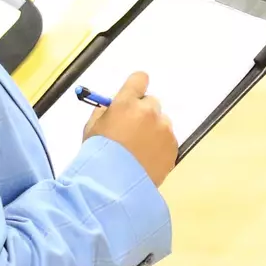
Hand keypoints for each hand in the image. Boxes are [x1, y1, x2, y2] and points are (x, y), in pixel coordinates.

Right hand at [83, 72, 176, 187]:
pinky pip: (168, 139)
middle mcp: (148, 112)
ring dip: (153, 130)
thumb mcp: (92, 128)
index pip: (139, 79)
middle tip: (132, 130)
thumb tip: (113, 106)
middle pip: (152, 102)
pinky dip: (160, 146)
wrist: (112, 186)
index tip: (133, 96)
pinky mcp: (173, 146)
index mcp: (126, 103)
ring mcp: (163, 129)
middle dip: (143, 113)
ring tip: (139, 150)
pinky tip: (147, 159)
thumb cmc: (98, 156)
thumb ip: (105, 112)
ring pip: (161, 122)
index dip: (136, 87)